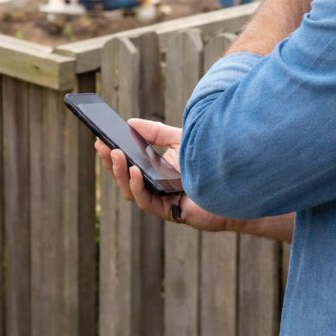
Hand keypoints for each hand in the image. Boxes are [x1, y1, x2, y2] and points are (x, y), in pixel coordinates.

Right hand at [95, 118, 229, 231]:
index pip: (128, 165)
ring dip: (120, 174)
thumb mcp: (178, 141)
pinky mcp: (171, 212)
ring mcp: (162, 202)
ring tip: (114, 154)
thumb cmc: (209, 163)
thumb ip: (155, 133)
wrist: (235, 184)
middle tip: (101, 145)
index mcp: (155, 173)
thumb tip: (130, 123)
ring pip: (131, 192)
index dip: (112, 155)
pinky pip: (147, 202)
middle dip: (111, 163)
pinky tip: (134, 170)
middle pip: (125, 179)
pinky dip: (137, 186)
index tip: (99, 139)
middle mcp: (156, 189)